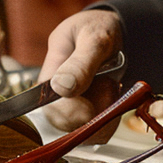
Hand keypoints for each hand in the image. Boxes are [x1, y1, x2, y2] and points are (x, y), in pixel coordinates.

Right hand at [38, 9, 124, 139]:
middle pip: (66, 124)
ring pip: (82, 131)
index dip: (74, 112)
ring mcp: (69, 107)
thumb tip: (60, 87)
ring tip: (111, 88)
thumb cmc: (98, 29)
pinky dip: (111, 120)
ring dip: (104, 115)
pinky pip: (95, 132)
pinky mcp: (84, 115)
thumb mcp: (93, 38)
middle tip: (109, 85)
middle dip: (94, 111)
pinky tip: (114, 99)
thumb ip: (80, 62)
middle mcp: (55, 96)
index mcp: (49, 75)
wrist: (112, 31)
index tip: (96, 101)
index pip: (51, 108)